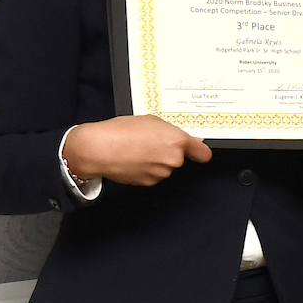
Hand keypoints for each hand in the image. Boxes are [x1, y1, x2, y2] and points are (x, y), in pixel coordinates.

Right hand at [61, 115, 212, 186]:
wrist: (98, 148)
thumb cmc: (121, 131)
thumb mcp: (151, 121)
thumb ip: (172, 131)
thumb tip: (189, 140)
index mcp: (177, 141)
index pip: (203, 153)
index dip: (200, 152)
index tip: (199, 151)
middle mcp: (173, 159)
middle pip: (179, 158)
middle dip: (169, 152)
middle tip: (151, 142)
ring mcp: (161, 173)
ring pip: (165, 167)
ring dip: (156, 161)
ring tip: (138, 149)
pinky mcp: (149, 182)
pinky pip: (153, 175)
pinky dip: (146, 169)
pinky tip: (133, 159)